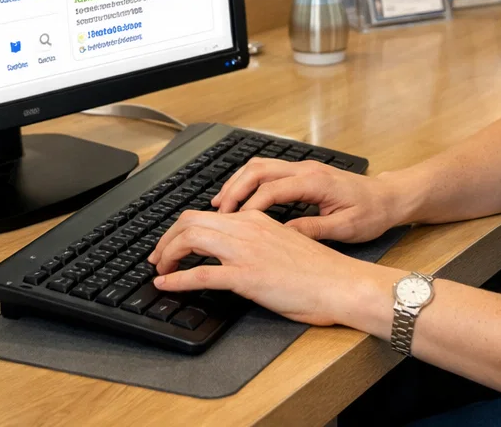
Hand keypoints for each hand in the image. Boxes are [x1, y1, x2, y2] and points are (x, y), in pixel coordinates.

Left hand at [148, 208, 397, 325]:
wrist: (342, 283)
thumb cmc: (321, 271)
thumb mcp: (287, 243)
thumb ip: (262, 241)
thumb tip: (241, 251)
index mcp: (257, 219)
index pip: (208, 214)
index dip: (183, 229)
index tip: (174, 244)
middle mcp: (248, 228)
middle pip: (190, 221)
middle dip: (167, 238)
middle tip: (158, 256)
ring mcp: (246, 251)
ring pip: (190, 239)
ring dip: (167, 253)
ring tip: (159, 268)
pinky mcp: (247, 276)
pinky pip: (201, 274)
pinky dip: (177, 279)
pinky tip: (166, 285)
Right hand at [212, 157, 405, 243]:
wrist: (389, 197)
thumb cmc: (372, 212)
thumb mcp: (346, 228)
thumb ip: (313, 230)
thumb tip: (283, 235)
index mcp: (315, 182)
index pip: (271, 190)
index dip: (249, 207)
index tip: (234, 225)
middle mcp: (306, 169)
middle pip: (258, 170)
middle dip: (234, 189)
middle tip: (217, 212)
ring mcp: (303, 168)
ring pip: (260, 167)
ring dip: (238, 183)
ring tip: (221, 204)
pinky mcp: (303, 173)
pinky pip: (268, 172)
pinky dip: (249, 183)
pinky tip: (241, 199)